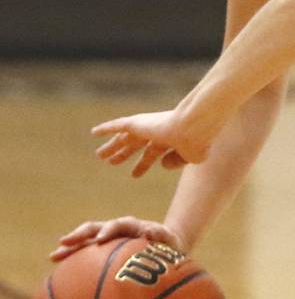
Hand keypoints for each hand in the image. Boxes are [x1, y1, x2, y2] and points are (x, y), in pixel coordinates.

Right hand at [50, 217, 182, 261]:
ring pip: (86, 241)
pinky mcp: (104, 252)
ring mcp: (108, 240)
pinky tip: (59, 272)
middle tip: (64, 242)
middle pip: (95, 228)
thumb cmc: (168, 245)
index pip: (118, 224)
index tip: (101, 239)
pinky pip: (87, 254)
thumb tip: (149, 232)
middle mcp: (116, 230)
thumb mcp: (169, 239)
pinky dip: (74, 259)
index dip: (109, 230)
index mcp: (132, 225)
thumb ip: (160, 234)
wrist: (166, 247)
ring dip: (71, 247)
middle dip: (80, 235)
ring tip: (53, 256)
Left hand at [91, 108, 209, 177]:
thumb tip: (162, 165)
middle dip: (124, 154)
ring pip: (124, 138)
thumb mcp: (190, 157)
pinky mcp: (137, 123)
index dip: (142, 164)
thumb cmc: (196, 142)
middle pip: (135, 145)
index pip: (152, 154)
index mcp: (170, 141)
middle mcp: (157, 132)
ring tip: (99, 155)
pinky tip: (93, 132)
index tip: (134, 175)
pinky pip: (117, 125)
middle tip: (111, 162)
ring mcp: (146, 127)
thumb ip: (176, 162)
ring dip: (112, 146)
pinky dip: (106, 128)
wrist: (192, 128)